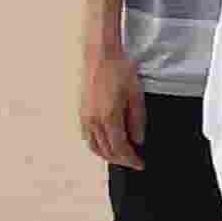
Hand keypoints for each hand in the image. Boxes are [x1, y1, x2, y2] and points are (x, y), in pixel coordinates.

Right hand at [81, 51, 143, 168]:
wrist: (100, 56)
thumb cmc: (120, 71)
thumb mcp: (136, 95)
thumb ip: (137, 120)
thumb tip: (138, 141)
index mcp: (109, 116)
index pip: (120, 148)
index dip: (131, 159)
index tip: (140, 164)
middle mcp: (94, 120)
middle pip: (106, 151)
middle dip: (121, 160)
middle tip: (134, 163)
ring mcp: (85, 117)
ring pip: (94, 147)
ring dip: (108, 156)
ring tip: (122, 157)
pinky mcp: (81, 112)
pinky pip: (87, 137)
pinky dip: (97, 147)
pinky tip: (106, 145)